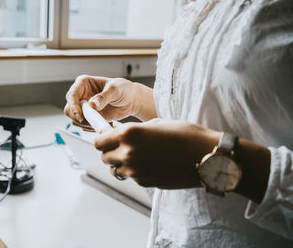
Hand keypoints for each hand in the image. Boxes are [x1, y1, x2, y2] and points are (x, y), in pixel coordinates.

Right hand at [64, 75, 155, 124]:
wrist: (131, 100)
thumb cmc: (124, 89)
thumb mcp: (115, 90)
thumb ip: (103, 97)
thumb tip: (91, 105)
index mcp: (83, 83)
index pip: (71, 95)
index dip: (73, 107)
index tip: (80, 116)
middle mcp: (81, 95)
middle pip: (69, 109)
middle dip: (78, 117)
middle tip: (91, 121)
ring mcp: (84, 107)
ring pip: (74, 119)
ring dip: (85, 124)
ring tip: (100, 121)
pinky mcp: (88, 117)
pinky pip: (82, 125)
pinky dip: (90, 128)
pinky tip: (101, 124)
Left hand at [94, 119, 219, 188]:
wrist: (206, 157)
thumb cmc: (185, 135)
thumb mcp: (155, 123)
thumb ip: (131, 129)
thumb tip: (116, 131)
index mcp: (129, 134)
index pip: (98, 141)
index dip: (102, 137)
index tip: (107, 136)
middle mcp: (128, 154)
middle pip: (104, 156)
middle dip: (110, 150)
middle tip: (121, 144)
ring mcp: (135, 171)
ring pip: (115, 169)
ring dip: (120, 162)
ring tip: (137, 154)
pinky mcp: (144, 182)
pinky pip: (131, 176)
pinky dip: (134, 170)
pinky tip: (150, 162)